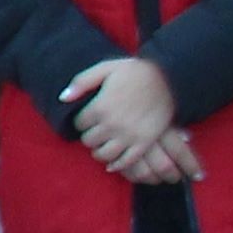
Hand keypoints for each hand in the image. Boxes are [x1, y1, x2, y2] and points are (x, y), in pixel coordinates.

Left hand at [65, 53, 180, 174]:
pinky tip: (112, 162)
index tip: (89, 117)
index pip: (79, 124)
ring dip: (99, 151)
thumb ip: (82, 82)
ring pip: (104, 154)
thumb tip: (63, 98)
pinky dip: (117, 164)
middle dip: (90, 135)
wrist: (169, 78)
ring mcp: (129, 136)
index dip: (82, 120)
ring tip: (102, 145)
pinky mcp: (144, 143)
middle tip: (96, 130)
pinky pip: (126, 161)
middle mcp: (112, 124)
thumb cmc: (135, 71)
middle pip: (89, 140)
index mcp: (100, 107)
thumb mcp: (105, 69)